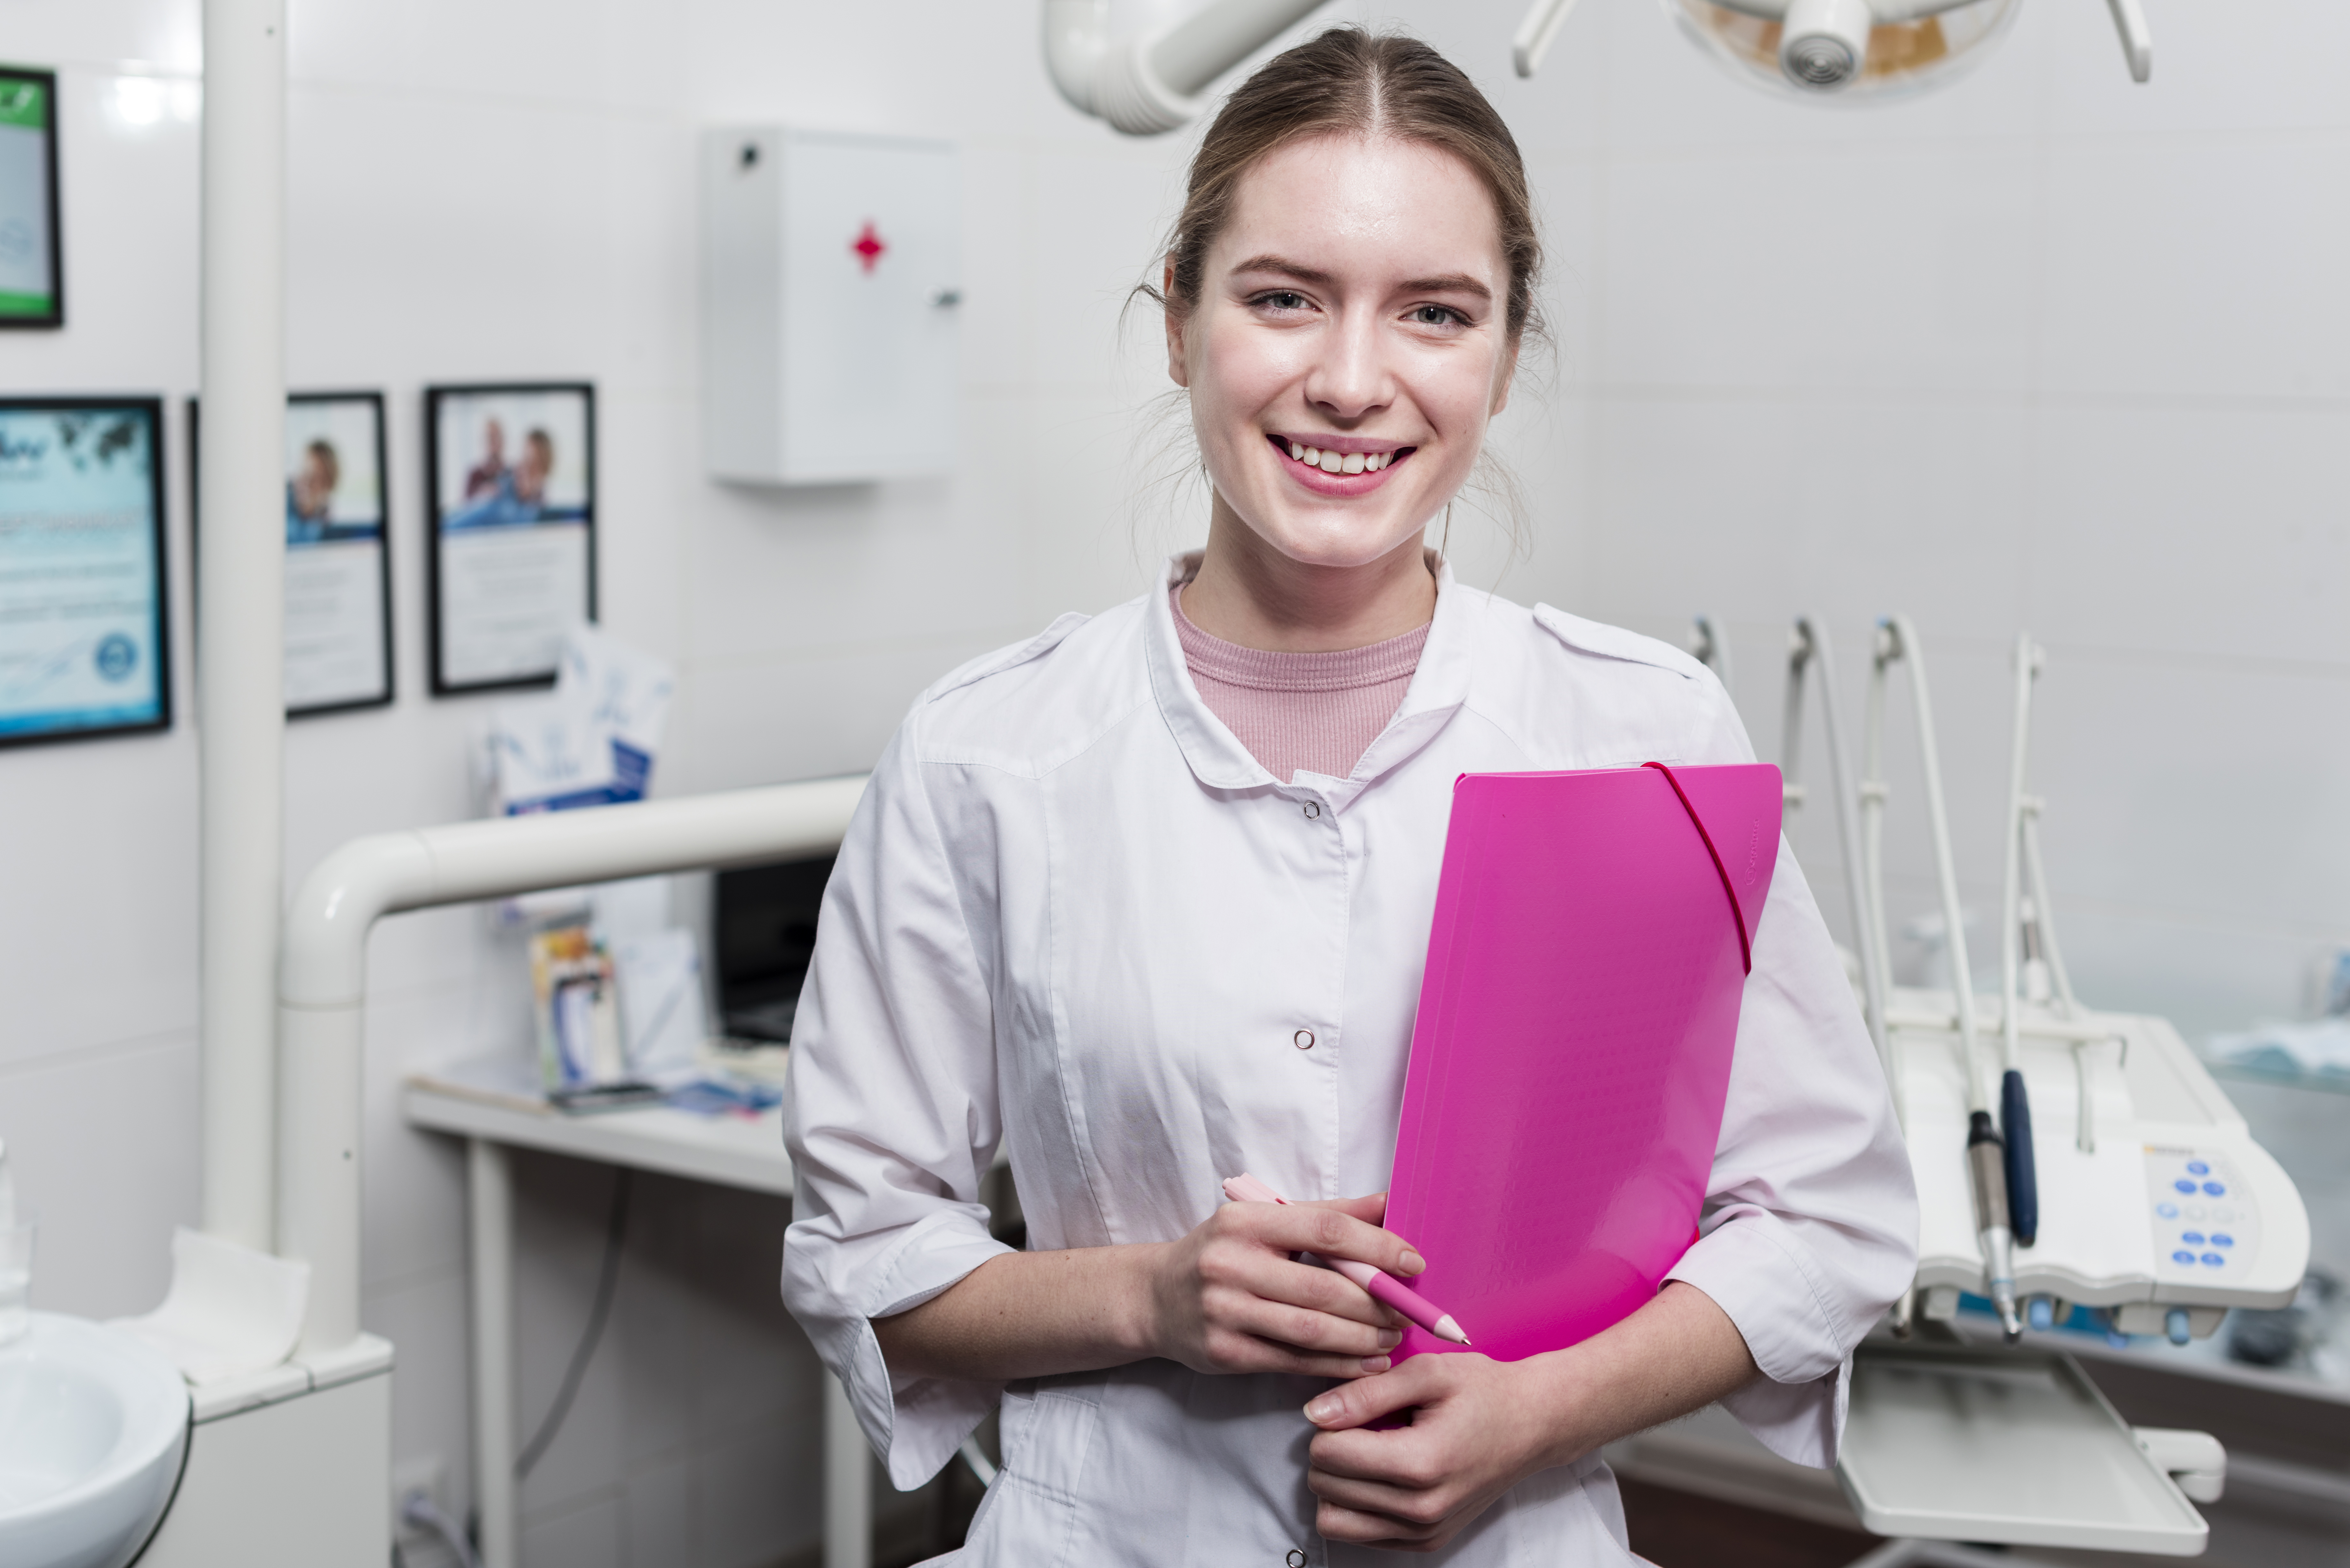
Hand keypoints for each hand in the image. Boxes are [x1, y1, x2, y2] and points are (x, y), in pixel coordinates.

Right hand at [1142, 1192, 1422, 1378]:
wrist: (1154, 1297)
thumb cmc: (1223, 1253)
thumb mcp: (1264, 1221)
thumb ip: (1327, 1214)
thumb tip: (1389, 1203)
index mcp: (1246, 1222)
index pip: (1325, 1231)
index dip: (1376, 1248)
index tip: (1414, 1263)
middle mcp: (1231, 1264)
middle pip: (1324, 1287)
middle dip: (1377, 1303)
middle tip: (1410, 1311)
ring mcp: (1225, 1311)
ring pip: (1312, 1330)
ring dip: (1364, 1338)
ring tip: (1394, 1339)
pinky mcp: (1225, 1352)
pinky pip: (1294, 1361)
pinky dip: (1338, 1365)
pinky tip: (1367, 1363)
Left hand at [1301, 1352, 1571, 1551]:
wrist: (1533, 1424)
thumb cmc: (1484, 1392)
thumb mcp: (1427, 1373)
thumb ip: (1366, 1392)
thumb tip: (1314, 1413)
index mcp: (1421, 1464)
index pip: (1329, 1455)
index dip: (1328, 1423)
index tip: (1354, 1407)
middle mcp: (1422, 1509)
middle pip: (1325, 1487)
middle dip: (1328, 1451)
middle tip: (1360, 1426)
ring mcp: (1425, 1532)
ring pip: (1334, 1519)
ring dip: (1336, 1483)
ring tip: (1366, 1452)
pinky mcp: (1427, 1542)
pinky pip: (1359, 1534)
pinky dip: (1357, 1505)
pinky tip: (1382, 1474)